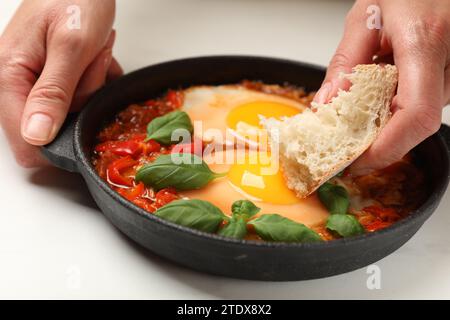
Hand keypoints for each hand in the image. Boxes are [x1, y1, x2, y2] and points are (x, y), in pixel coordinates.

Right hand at [0, 0, 122, 166]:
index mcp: (9, 76)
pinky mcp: (54, 76)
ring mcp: (36, 79)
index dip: (58, 141)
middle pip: (54, 125)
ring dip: (91, 84)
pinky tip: (95, 55)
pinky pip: (79, 96)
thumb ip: (54, 93)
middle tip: (89, 64)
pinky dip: (93, 79)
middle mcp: (16, 82)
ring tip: (93, 52)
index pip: (24, 140)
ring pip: (72, 110)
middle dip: (82, 100)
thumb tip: (36, 136)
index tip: (83, 114)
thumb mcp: (71, 46)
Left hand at [314, 0, 449, 174]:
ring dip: (383, 124)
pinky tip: (379, 96)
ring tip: (357, 113)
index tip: (355, 162)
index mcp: (425, 42)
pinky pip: (422, 104)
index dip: (385, 149)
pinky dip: (395, 109)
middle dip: (375, 142)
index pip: (414, 116)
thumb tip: (325, 105)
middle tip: (341, 146)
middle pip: (413, 125)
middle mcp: (449, 63)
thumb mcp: (366, 16)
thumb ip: (345, 62)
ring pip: (417, 117)